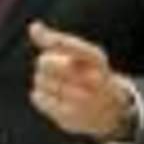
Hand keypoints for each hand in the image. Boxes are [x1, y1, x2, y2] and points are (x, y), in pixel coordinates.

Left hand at [28, 21, 135, 139]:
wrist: (109, 110)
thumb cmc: (88, 74)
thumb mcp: (79, 55)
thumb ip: (56, 40)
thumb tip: (33, 26)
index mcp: (96, 59)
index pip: (74, 46)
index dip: (55, 41)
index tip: (36, 29)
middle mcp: (93, 80)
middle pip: (45, 62)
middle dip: (44, 62)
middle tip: (54, 67)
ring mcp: (82, 101)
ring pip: (40, 80)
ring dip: (42, 80)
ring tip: (58, 84)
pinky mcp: (69, 117)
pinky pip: (37, 97)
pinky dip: (40, 96)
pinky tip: (53, 97)